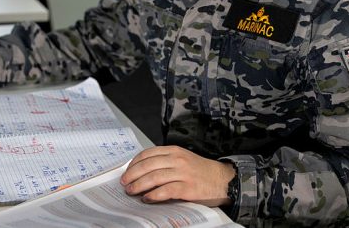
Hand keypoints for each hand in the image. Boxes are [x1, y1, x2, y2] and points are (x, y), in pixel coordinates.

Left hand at [120, 146, 235, 206]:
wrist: (223, 180)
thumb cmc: (201, 171)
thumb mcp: (183, 159)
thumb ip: (166, 162)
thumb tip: (142, 171)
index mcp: (175, 151)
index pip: (148, 153)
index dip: (134, 163)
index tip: (127, 171)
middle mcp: (178, 160)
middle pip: (148, 165)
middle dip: (133, 174)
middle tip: (124, 183)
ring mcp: (183, 173)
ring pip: (154, 177)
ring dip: (139, 185)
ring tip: (131, 191)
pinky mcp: (188, 188)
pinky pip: (166, 190)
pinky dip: (154, 195)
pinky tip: (147, 198)